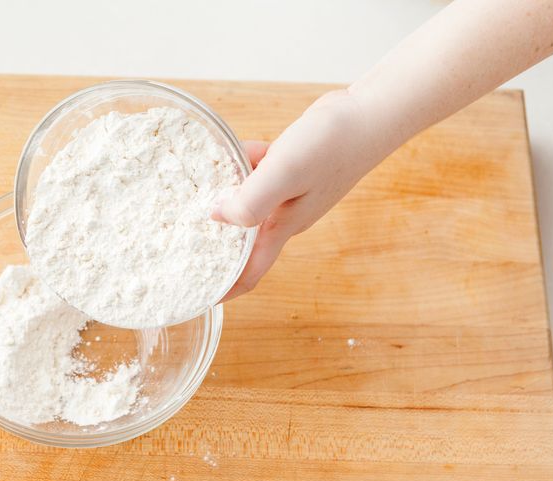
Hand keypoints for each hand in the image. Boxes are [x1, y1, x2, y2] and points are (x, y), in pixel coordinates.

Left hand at [212, 89, 391, 300]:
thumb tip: (215, 217)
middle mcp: (284, 216)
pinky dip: (245, 162)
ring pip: (246, 200)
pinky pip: (258, 173)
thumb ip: (250, 200)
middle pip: (242, 239)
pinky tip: (237, 146)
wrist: (373, 112)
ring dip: (227, 191)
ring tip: (196, 181)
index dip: (224, 290)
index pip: (249, 274)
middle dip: (213, 240)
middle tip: (179, 237)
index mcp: (283, 227)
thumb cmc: (333, 145)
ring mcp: (290, 193)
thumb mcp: (285, 172)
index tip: (196, 296)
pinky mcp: (294, 170)